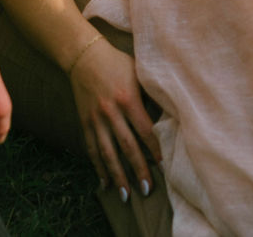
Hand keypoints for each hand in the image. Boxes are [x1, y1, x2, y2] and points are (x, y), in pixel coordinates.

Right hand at [69, 36, 160, 202]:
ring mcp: (95, 119)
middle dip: (138, 169)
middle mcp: (110, 112)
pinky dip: (98, 167)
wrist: (84, 56)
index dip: (155, 149)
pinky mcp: (84, 122)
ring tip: (125, 195)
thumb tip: (168, 117)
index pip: (145, 130)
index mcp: (127, 99)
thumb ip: (150, 95)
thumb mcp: (138, 73)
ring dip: (117, 175)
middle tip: (148, 190)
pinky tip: (104, 182)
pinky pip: (92, 148)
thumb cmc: (117, 63)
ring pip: (107, 153)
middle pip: (127, 146)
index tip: (165, 166)